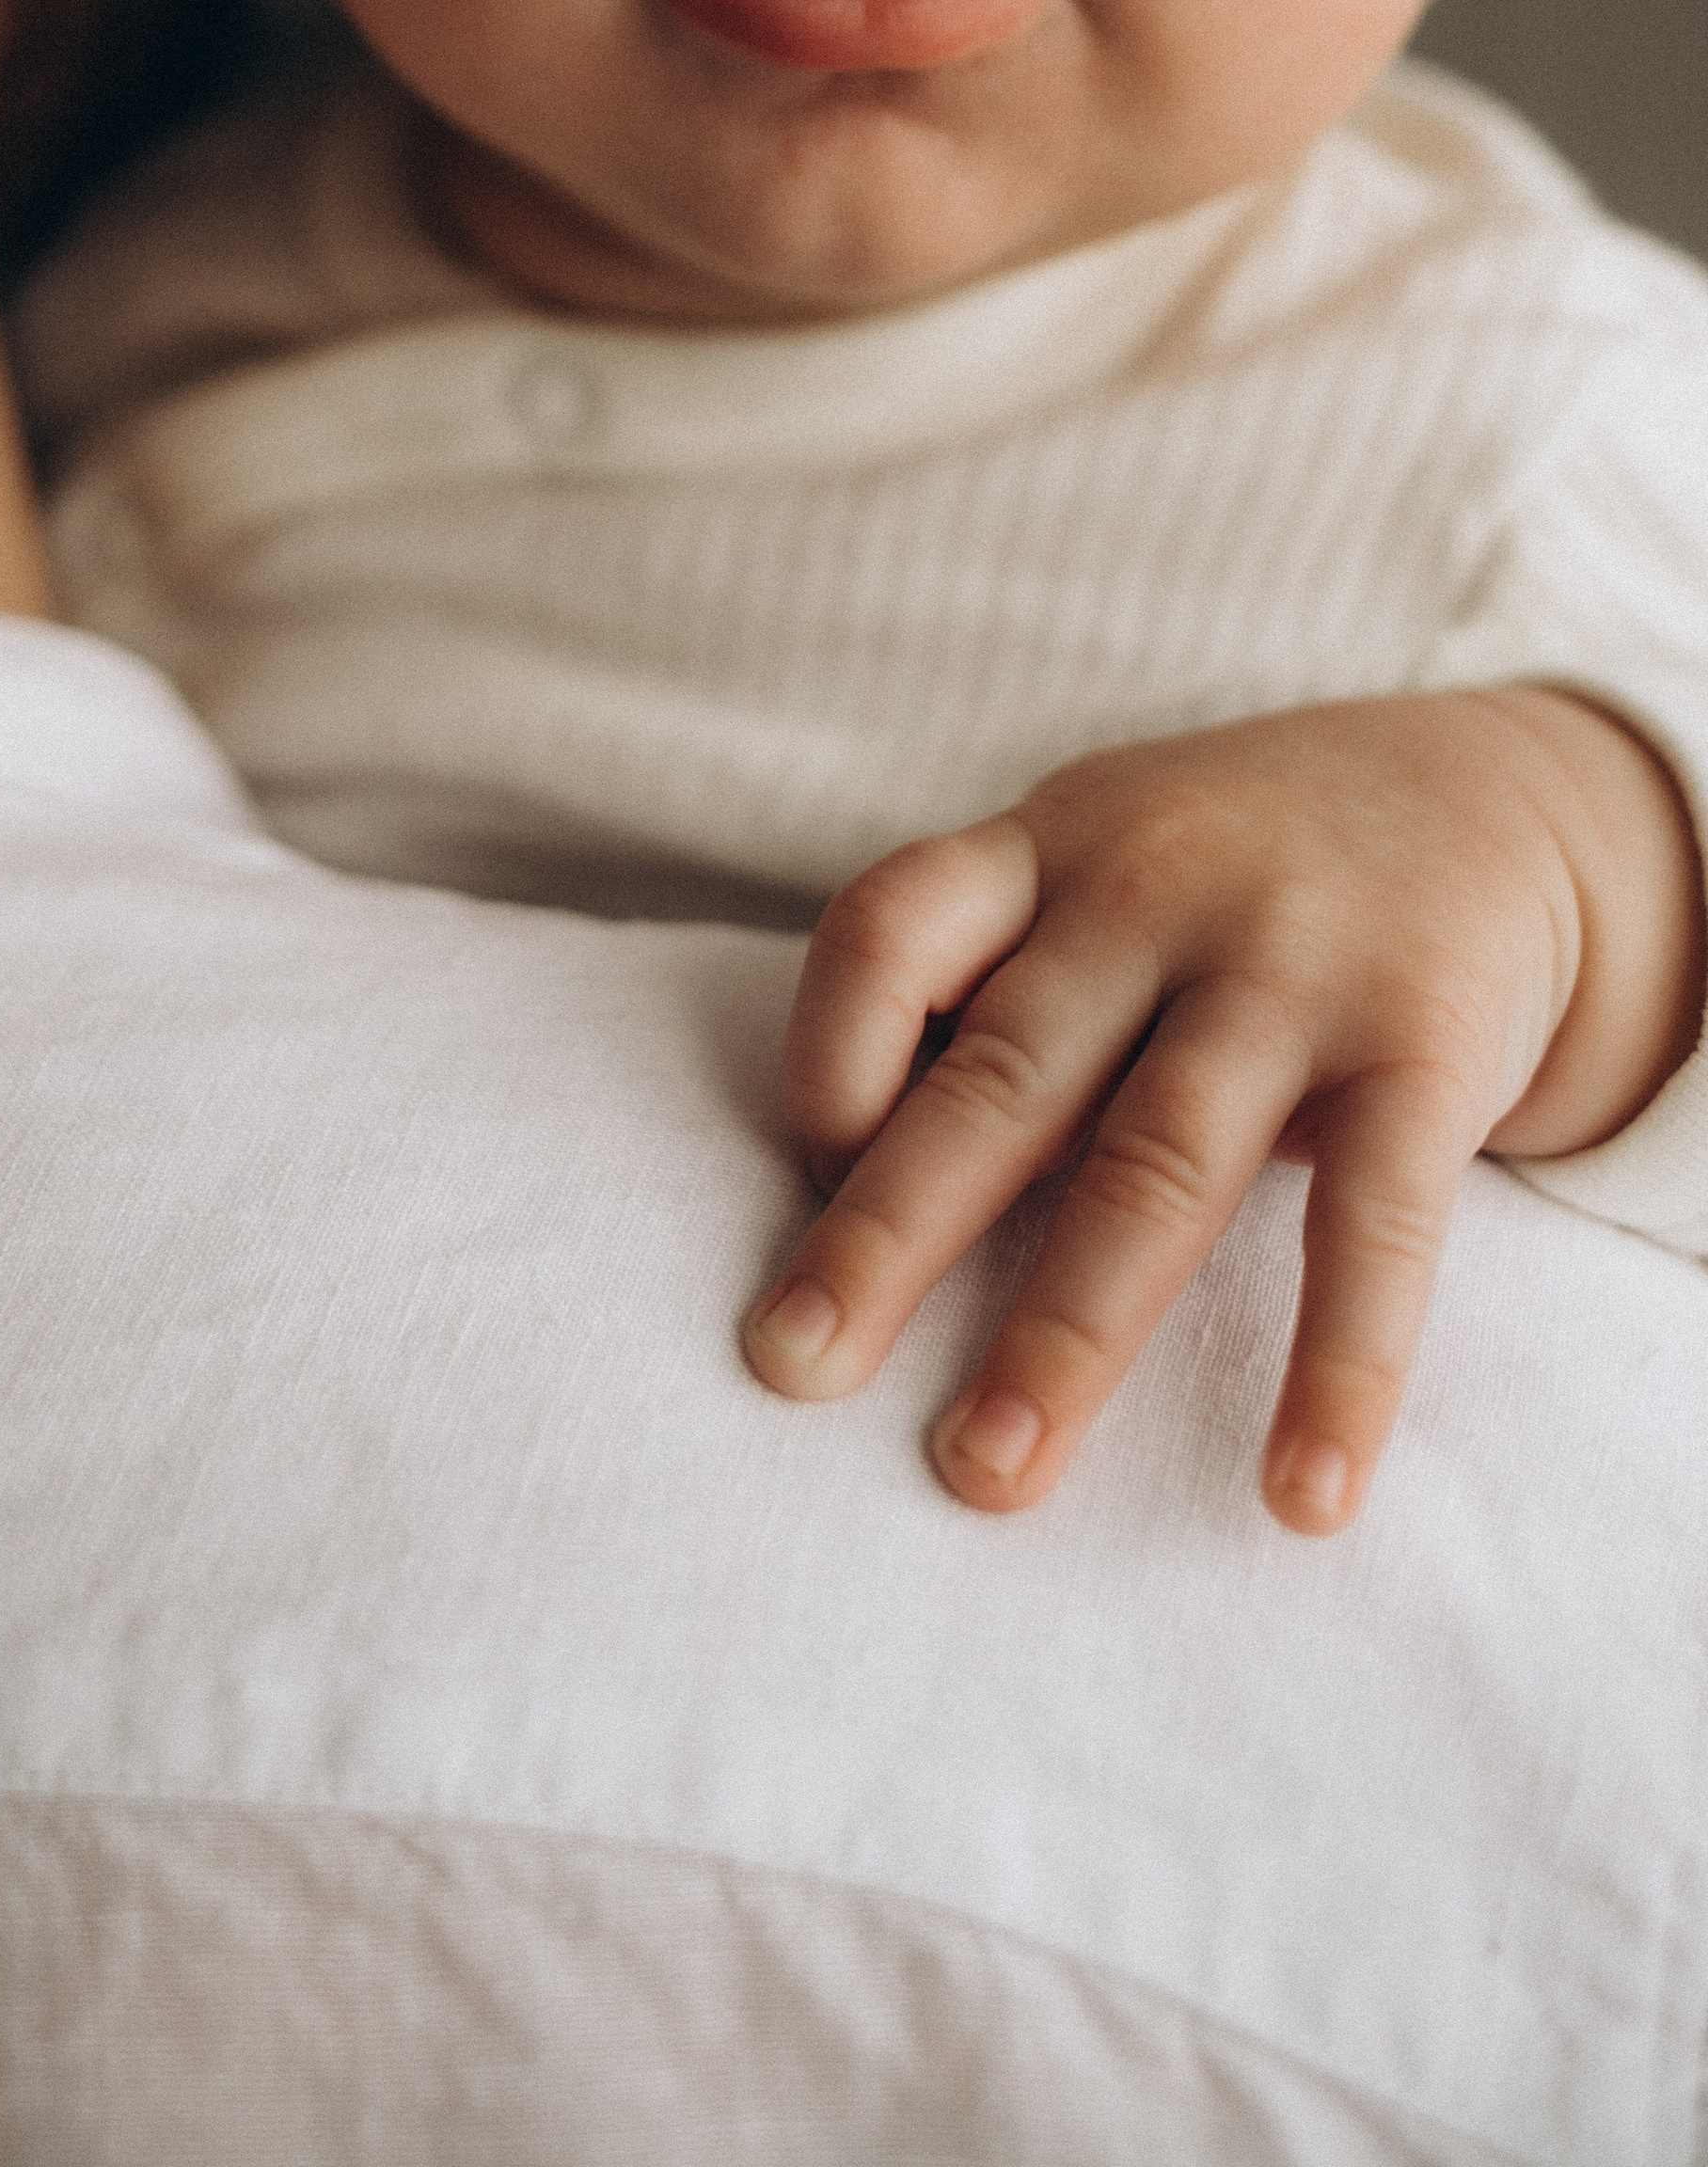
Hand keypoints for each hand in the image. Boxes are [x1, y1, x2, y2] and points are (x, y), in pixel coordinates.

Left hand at [742, 688, 1703, 1533]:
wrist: (1501, 795)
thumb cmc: (1232, 871)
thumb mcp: (1099, 861)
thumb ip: (991, 987)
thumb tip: (840, 1183)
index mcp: (1048, 849)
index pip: (889, 929)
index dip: (826, 1053)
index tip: (806, 1174)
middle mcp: (1153, 894)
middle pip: (1000, 1079)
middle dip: (887, 1235)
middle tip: (790, 1369)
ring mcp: (1293, 970)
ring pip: (1155, 1169)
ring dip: (1067, 1334)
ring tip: (991, 1469)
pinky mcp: (1424, 1049)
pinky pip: (1372, 1226)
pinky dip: (1338, 1369)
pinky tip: (1300, 1496)